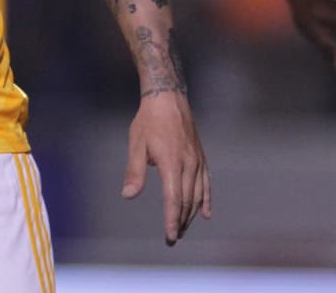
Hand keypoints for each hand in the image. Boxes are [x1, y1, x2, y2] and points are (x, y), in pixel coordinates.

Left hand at [122, 92, 209, 245]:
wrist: (168, 98)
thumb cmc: (148, 120)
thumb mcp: (136, 144)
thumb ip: (134, 171)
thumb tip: (128, 195)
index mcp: (171, 163)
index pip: (174, 199)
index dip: (172, 219)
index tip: (170, 235)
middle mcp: (189, 164)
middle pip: (187, 200)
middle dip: (181, 222)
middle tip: (174, 238)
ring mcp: (197, 161)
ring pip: (198, 194)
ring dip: (191, 214)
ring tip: (184, 229)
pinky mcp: (201, 157)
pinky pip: (206, 183)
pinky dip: (206, 200)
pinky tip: (205, 213)